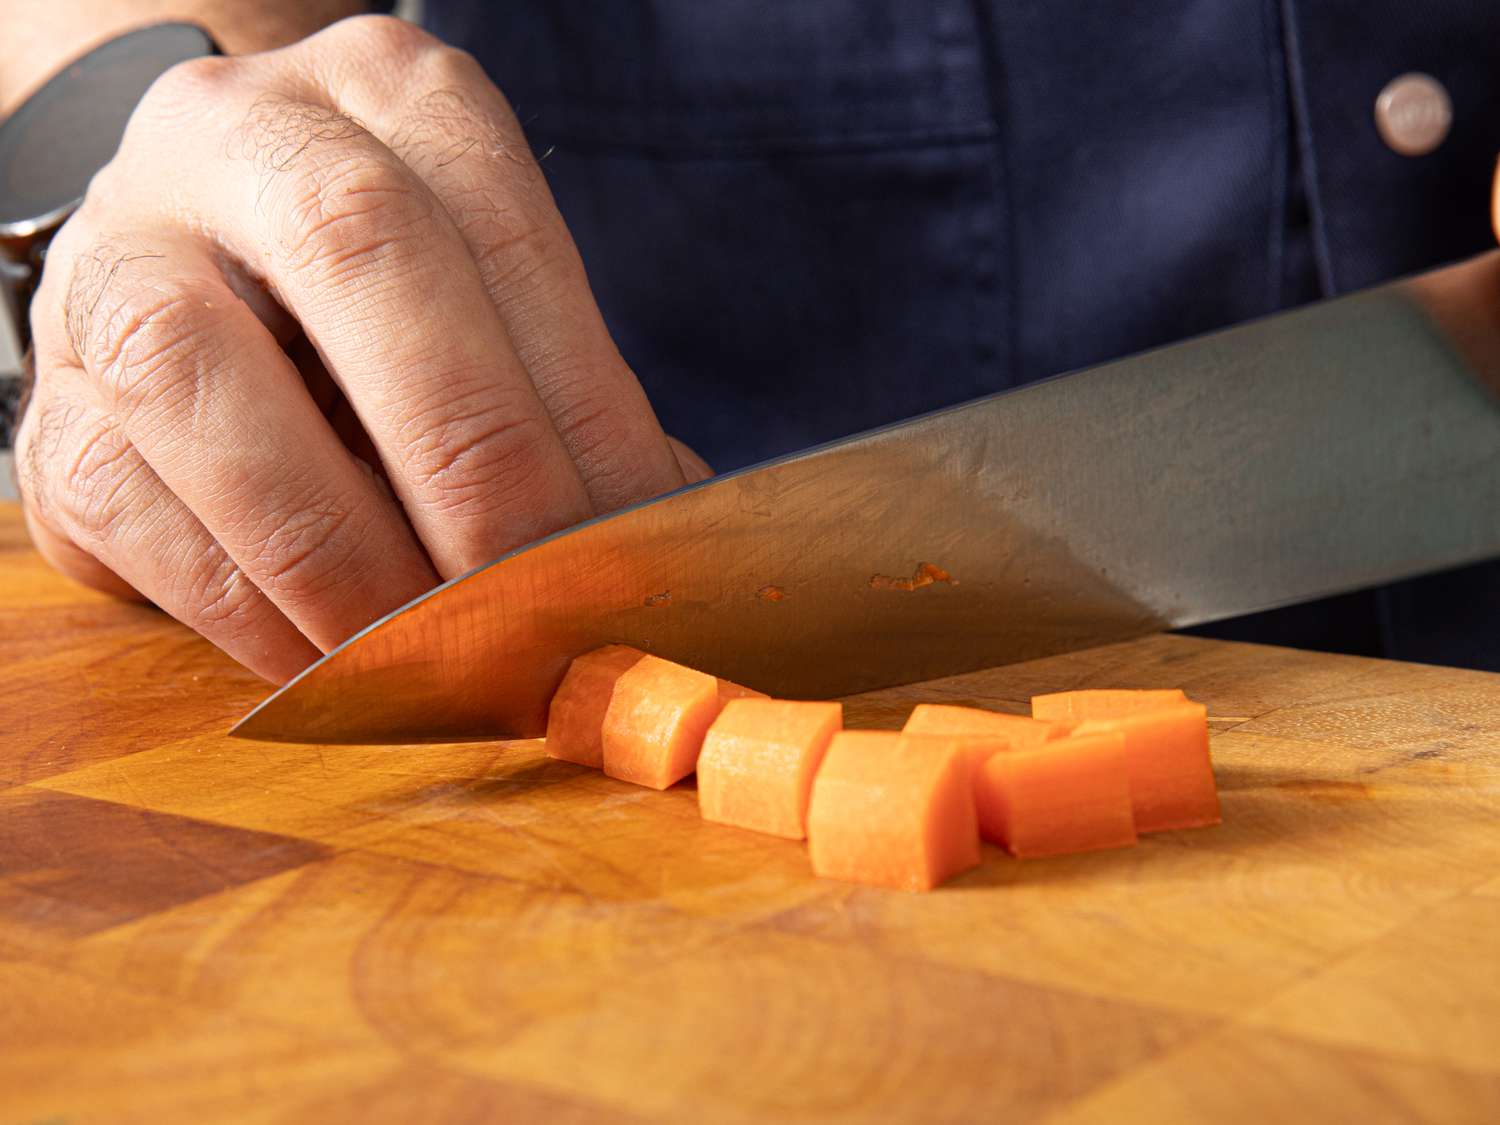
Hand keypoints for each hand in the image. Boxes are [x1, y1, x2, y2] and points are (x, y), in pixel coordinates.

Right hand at [16, 16, 707, 682]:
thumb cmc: (390, 313)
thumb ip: (558, 400)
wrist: (202, 264)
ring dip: (342, 553)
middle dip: (475, 467)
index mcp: (394, 98)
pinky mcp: (44, 400)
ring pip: (199, 373)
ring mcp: (117, 253)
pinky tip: (332, 657)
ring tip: (435, 653)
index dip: (583, 415)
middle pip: (363, 253)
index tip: (634, 549)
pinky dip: (247, 608)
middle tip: (543, 605)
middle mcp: (240, 134)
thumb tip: (652, 534)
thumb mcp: (486, 304)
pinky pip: (128, 505)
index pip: (508, 241)